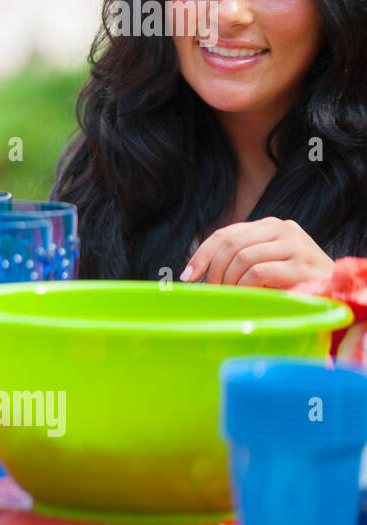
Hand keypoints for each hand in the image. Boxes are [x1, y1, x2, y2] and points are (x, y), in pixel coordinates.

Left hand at [181, 218, 335, 288]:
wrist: (337, 291)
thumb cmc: (294, 283)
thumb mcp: (266, 264)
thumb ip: (240, 260)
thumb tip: (197, 274)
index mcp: (269, 226)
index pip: (226, 234)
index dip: (202, 254)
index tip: (187, 276)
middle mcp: (282, 229)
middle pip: (231, 244)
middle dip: (213, 271)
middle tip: (211, 293)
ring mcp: (295, 244)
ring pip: (243, 257)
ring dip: (229, 281)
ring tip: (229, 298)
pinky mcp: (303, 264)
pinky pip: (259, 272)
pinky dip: (245, 287)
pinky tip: (247, 297)